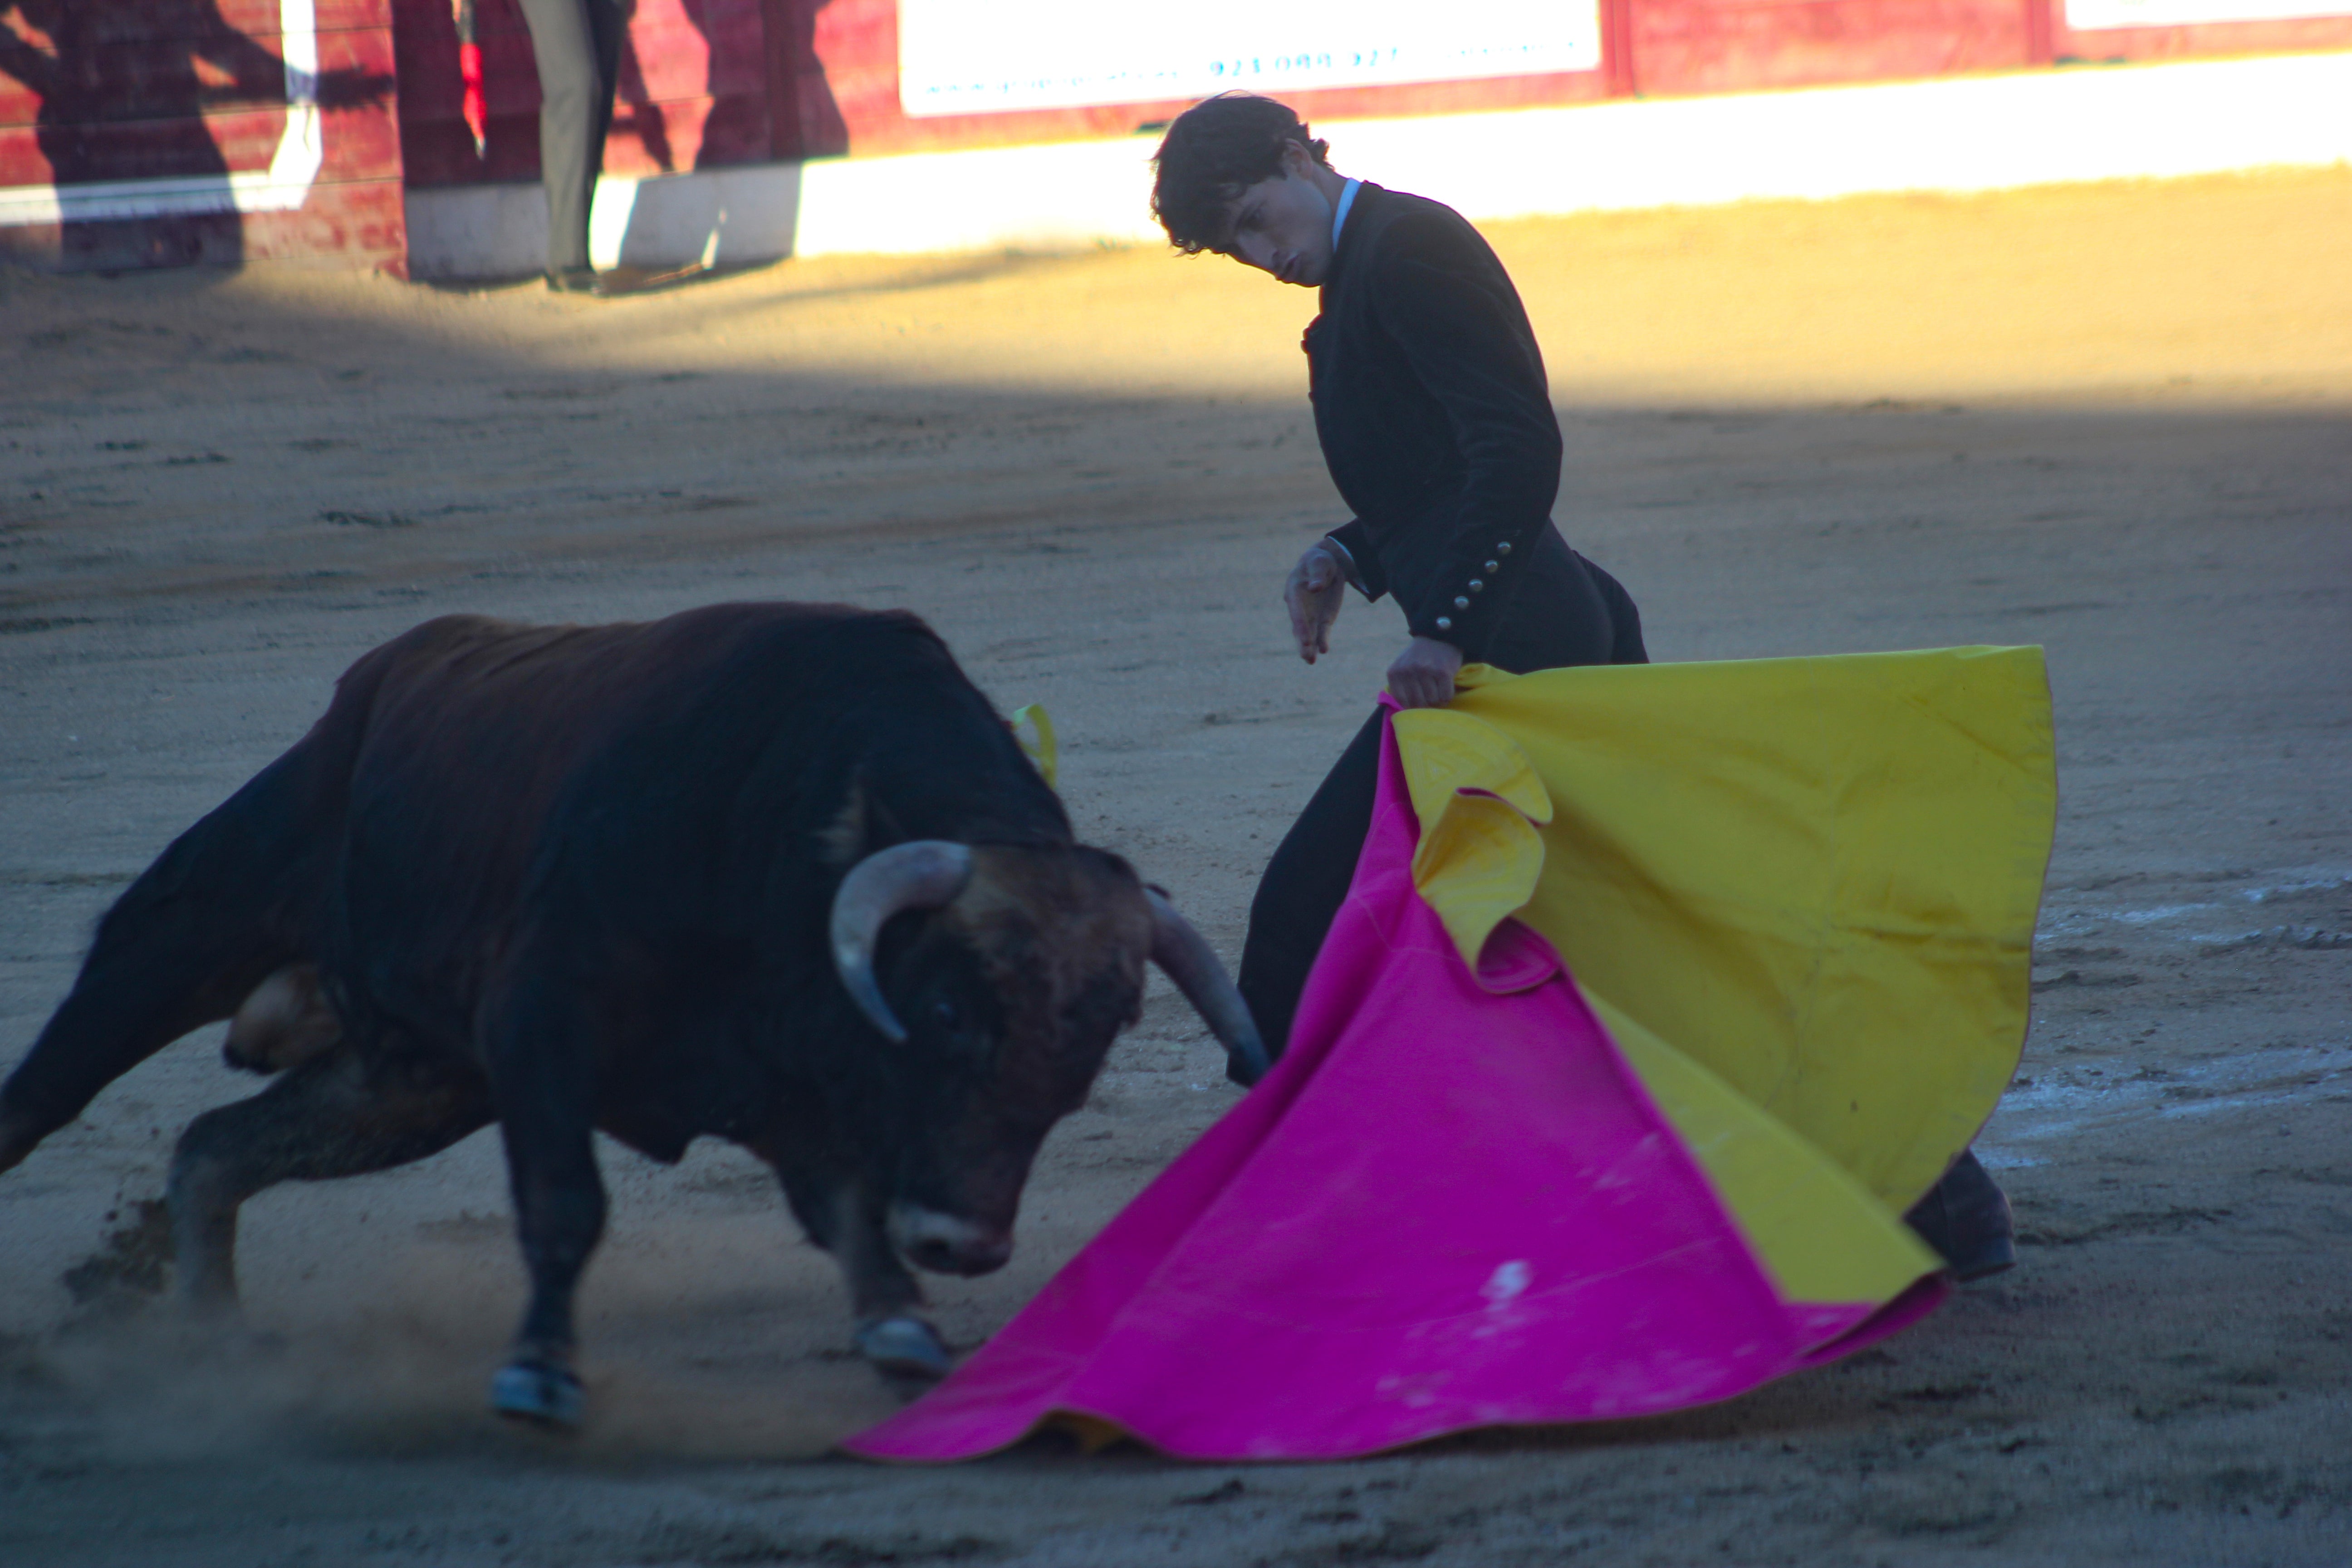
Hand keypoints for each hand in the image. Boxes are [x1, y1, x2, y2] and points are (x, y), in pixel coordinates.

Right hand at [1284, 540, 1346, 662]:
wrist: (1326, 566)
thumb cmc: (1319, 562)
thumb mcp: (1320, 563)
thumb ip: (1318, 574)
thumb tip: (1315, 588)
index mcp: (1294, 591)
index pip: (1296, 611)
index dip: (1300, 625)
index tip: (1305, 638)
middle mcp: (1299, 607)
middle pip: (1299, 627)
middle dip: (1303, 641)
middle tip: (1306, 654)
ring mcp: (1310, 615)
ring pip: (1308, 634)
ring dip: (1309, 647)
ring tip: (1310, 661)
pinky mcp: (1322, 619)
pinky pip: (1322, 632)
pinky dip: (1322, 641)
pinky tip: (1324, 650)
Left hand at [1386, 636, 1462, 709]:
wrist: (1439, 636)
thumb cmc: (1419, 657)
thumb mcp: (1401, 667)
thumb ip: (1400, 686)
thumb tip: (1405, 713)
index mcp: (1395, 672)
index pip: (1403, 702)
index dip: (1413, 707)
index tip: (1419, 703)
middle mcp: (1408, 671)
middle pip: (1418, 703)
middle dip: (1426, 705)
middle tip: (1431, 698)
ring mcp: (1426, 670)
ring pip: (1433, 701)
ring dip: (1438, 701)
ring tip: (1438, 692)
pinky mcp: (1443, 671)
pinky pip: (1446, 696)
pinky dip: (1447, 697)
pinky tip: (1445, 689)